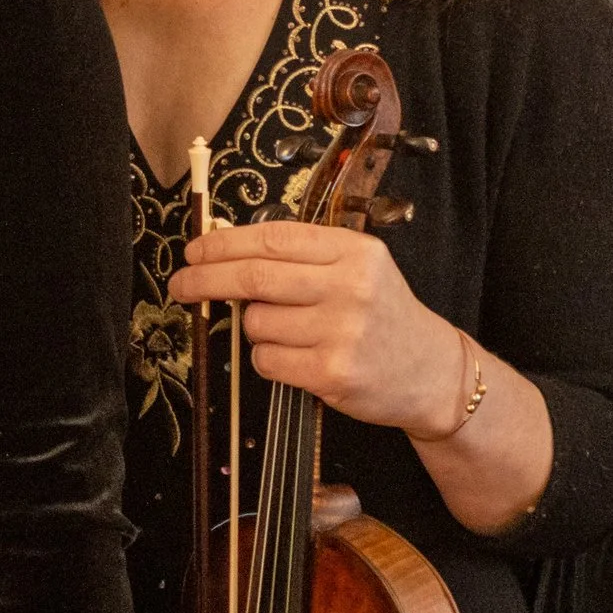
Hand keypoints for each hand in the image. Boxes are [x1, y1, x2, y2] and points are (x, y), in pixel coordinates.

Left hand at [168, 219, 461, 432]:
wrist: (431, 371)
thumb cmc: (382, 314)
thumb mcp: (356, 268)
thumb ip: (300, 257)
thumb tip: (223, 248)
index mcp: (352, 251)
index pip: (271, 239)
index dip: (222, 244)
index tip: (194, 250)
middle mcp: (349, 286)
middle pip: (254, 277)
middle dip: (205, 279)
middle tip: (182, 284)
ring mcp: (342, 331)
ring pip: (256, 323)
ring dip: (254, 328)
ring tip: (288, 332)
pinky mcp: (332, 373)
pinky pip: (267, 360)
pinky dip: (268, 359)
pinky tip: (297, 358)